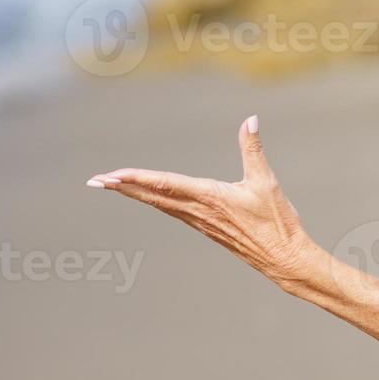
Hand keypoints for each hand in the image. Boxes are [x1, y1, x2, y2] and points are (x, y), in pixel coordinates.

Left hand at [86, 115, 317, 290]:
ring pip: (159, 204)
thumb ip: (253, 149)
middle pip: (152, 196)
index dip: (136, 178)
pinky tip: (146, 197)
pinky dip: (153, 200)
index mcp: (210, 197)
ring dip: (134, 193)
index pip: (165, 184)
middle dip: (122, 187)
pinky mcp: (205, 226)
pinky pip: (171, 210)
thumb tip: (250, 120)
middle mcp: (198, 211)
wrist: (283, 259)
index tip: (112, 175)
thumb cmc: (277, 222)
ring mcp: (199, 221)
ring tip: (111, 184)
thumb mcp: (265, 182)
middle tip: (95, 180)